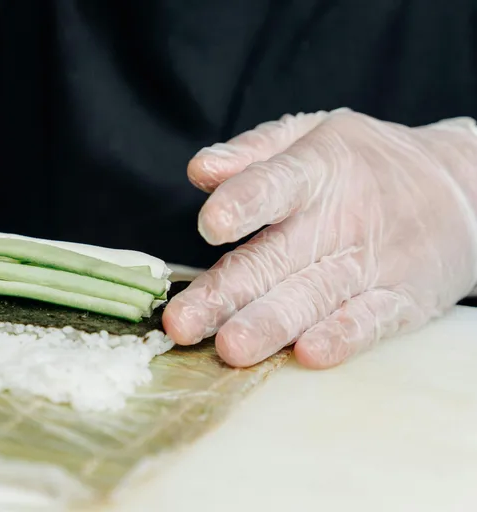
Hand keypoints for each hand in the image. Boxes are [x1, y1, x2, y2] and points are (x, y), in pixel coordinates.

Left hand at [163, 109, 476, 368]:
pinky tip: (308, 354)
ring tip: (231, 348)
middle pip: (274, 259)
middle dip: (226, 293)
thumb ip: (253, 152)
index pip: (277, 184)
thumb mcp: (313, 135)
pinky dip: (342, 336)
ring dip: (271, 324)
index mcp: (314, 171)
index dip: (244, 202)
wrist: (468, 189)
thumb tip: (199, 169)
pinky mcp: (401, 301)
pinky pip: (369, 321)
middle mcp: (338, 220)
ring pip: (312, 297)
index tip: (211, 224)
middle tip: (181, 324)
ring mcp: (371, 264)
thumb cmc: (365, 163)